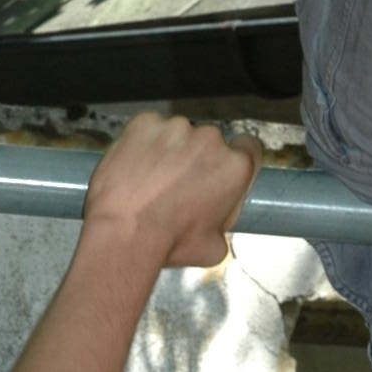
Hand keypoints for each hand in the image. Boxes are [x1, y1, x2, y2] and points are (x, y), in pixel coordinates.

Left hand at [82, 112, 261, 271]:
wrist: (123, 233)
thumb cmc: (168, 242)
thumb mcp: (214, 248)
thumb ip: (223, 225)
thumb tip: (216, 224)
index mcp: (235, 167)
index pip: (248, 148)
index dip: (235, 158)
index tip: (220, 169)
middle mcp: (210, 140)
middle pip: (209, 143)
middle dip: (197, 160)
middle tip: (178, 187)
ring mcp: (176, 128)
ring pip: (178, 136)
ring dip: (169, 152)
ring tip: (152, 181)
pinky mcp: (145, 123)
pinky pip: (150, 129)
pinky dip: (144, 144)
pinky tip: (136, 168)